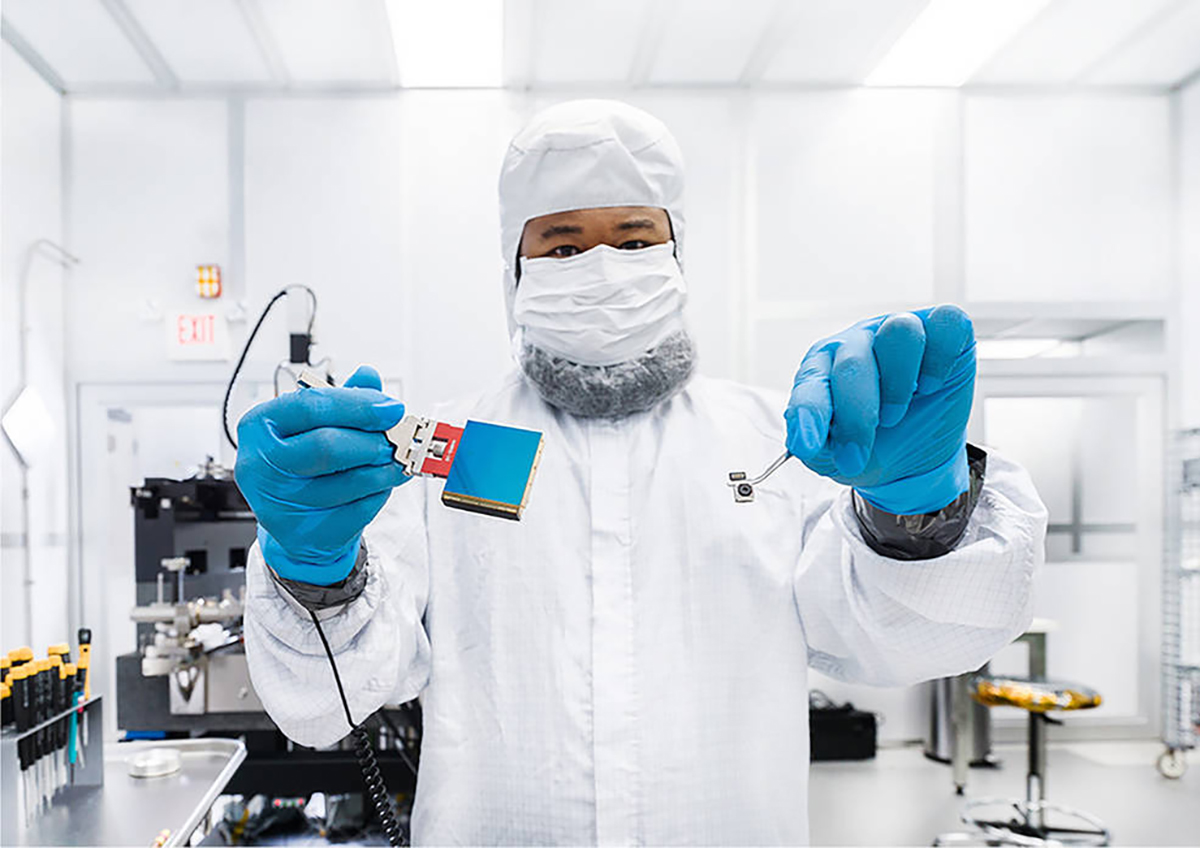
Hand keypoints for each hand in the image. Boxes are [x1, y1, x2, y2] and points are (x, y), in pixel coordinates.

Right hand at [234, 365, 409, 584]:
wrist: (297, 520)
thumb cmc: (305, 465)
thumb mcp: (318, 425)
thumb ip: (344, 400)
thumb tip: (368, 376)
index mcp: (260, 426)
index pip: (311, 406)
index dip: (358, 406)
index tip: (391, 408)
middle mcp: (260, 464)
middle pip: (327, 445)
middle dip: (372, 440)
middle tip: (396, 438)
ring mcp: (277, 503)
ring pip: (349, 481)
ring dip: (384, 469)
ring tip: (395, 461)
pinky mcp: (302, 533)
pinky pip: (357, 509)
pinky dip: (379, 494)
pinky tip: (382, 484)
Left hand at [784, 305, 975, 514]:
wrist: (916, 460)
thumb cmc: (871, 448)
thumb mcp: (834, 456)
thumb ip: (817, 444)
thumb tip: (804, 441)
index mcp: (823, 367)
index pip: (811, 381)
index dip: (809, 412)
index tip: (809, 445)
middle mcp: (859, 343)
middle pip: (854, 362)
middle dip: (857, 415)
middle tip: (858, 453)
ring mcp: (900, 334)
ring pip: (900, 331)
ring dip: (899, 382)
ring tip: (894, 414)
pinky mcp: (943, 334)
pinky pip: (947, 322)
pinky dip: (941, 357)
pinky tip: (931, 386)